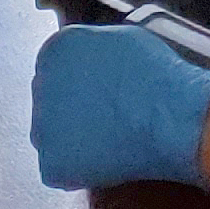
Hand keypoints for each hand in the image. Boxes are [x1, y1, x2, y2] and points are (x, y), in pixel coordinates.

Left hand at [31, 24, 209, 188]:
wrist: (169, 117)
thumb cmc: (157, 77)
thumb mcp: (120, 38)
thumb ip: (91, 48)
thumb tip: (90, 62)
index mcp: (55, 50)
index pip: (57, 69)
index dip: (83, 83)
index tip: (100, 93)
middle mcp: (40, 85)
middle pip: (52, 101)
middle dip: (73, 110)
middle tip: (107, 117)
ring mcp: (41, 127)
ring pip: (54, 136)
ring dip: (74, 138)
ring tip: (112, 136)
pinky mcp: (51, 163)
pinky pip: (61, 169)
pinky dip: (81, 169)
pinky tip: (107, 157)